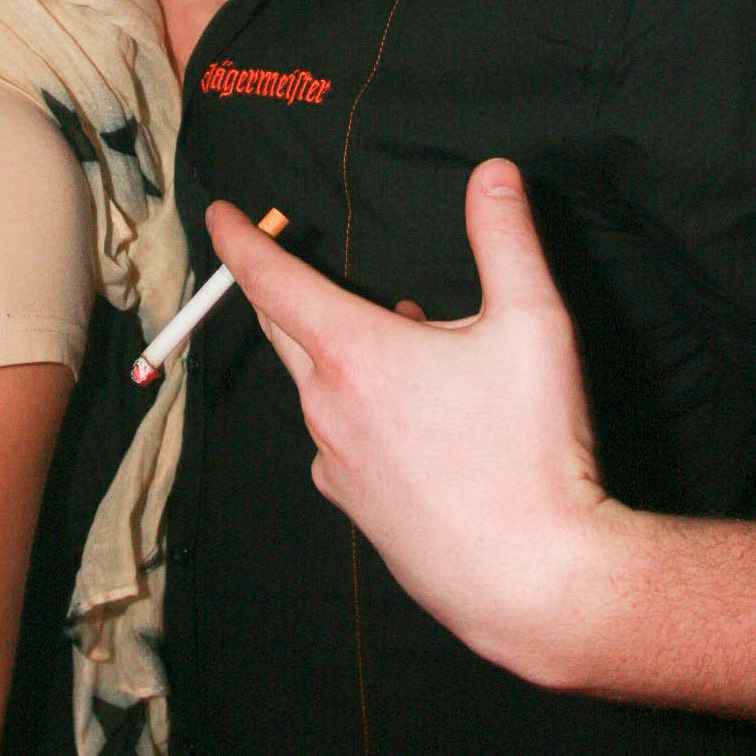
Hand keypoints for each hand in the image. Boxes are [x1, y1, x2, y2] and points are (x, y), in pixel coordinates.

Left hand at [207, 161, 611, 681]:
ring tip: (407, 342)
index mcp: (354, 352)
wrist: (535, 582)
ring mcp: (335, 464)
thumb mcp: (533, 324)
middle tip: (285, 260)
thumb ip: (507, 237)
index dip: (241, 238)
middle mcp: (327, 407)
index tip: (219, 214)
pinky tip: (416, 421)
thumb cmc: (533, 450)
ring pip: (320, 387)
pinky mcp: (354, 510)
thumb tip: (494, 172)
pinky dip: (360, 412)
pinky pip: (341, 441)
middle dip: (280, 289)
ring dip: (342, 354)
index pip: (271, 279)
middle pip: (283, 330)